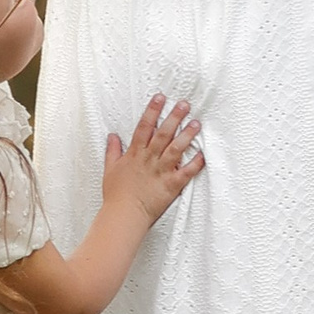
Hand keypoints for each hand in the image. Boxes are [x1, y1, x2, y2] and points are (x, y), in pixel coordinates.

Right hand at [102, 95, 205, 222]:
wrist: (124, 215)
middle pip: (163, 134)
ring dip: (186, 135)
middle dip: (174, 117)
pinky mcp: (171, 185)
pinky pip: (186, 172)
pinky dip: (195, 163)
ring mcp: (161, 171)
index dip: (152, 111)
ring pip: (176, 149)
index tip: (160, 98)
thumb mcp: (110, 169)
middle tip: (184, 104)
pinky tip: (203, 153)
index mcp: (135, 154)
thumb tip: (112, 136)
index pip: (144, 127)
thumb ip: (113, 151)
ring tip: (196, 123)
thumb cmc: (117, 195)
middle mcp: (149, 160)